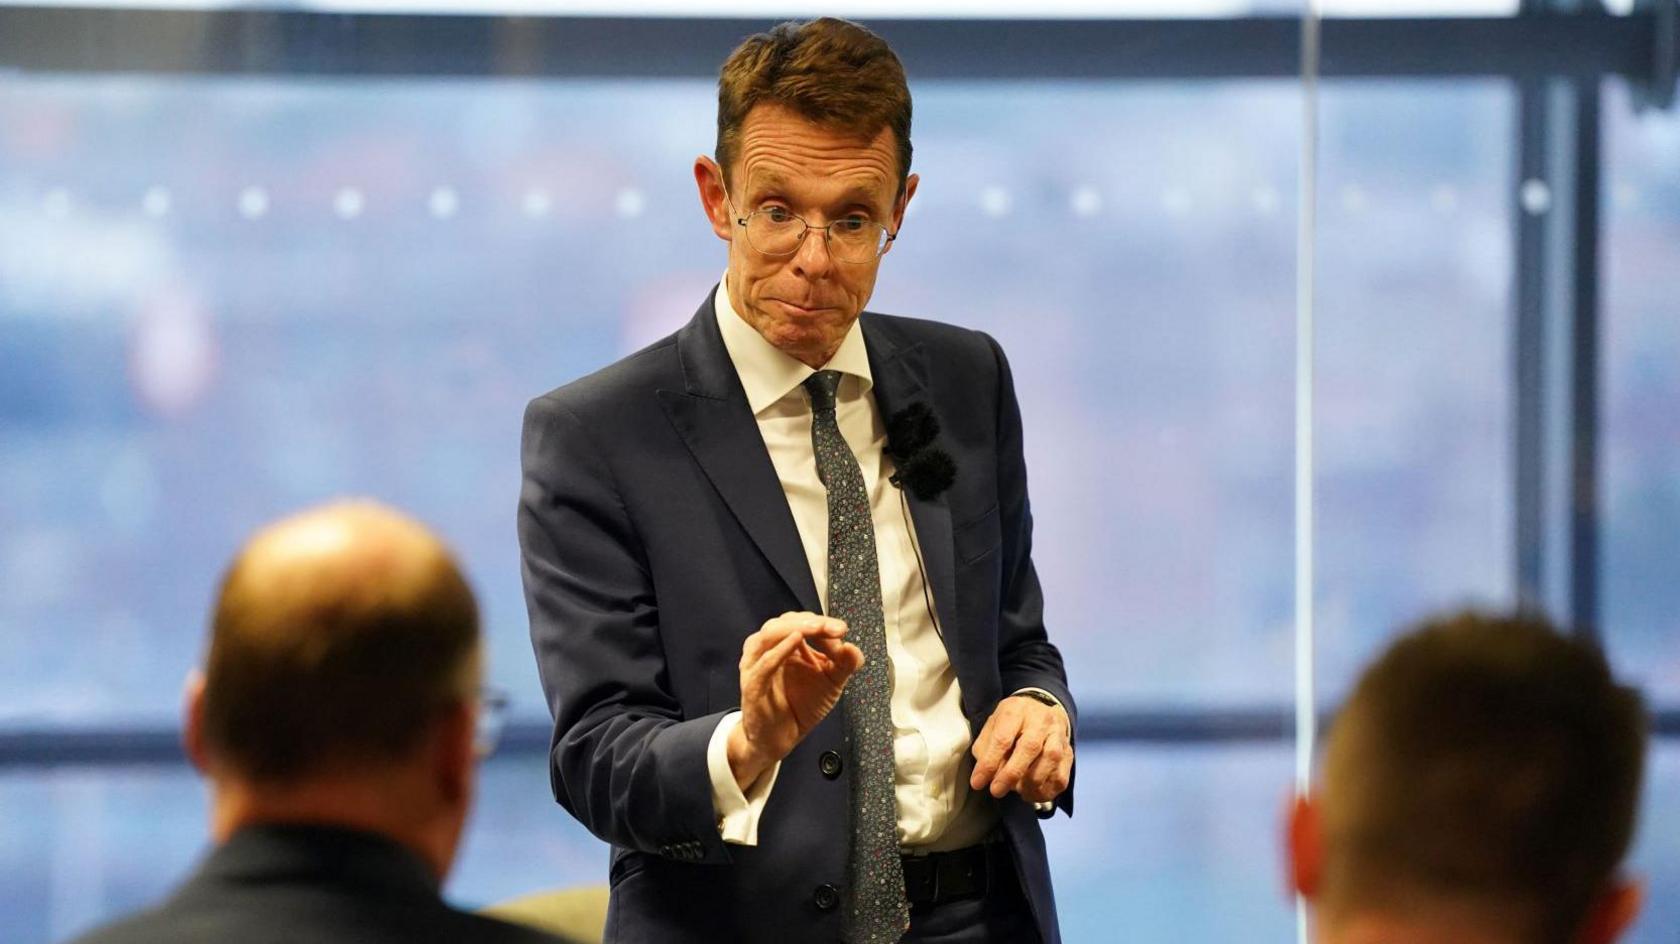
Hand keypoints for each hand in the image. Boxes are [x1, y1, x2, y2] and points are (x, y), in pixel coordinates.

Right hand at [727, 612, 864, 790]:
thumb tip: (853, 647)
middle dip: (811, 622)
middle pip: (784, 622)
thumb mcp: (831, 683)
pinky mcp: (753, 686)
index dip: (822, 622)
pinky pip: (763, 664)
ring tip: (816, 628)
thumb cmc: (801, 706)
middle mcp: (769, 650)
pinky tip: (796, 642)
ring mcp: (757, 666)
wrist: (780, 739)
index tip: (842, 629)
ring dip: (794, 628)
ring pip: (769, 635)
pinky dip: (779, 651)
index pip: (801, 622)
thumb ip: (845, 664)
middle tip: (834, 628)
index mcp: (787, 645)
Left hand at [969, 694, 1072, 803]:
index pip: (1003, 738)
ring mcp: (1058, 736)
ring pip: (1049, 762)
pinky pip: (1060, 778)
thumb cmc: (1011, 722)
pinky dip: (1044, 791)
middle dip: (1011, 774)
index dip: (989, 763)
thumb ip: (985, 749)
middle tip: (996, 791)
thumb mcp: (992, 726)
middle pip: (1030, 747)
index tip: (978, 782)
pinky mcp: (1069, 753)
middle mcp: (1041, 720)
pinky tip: (1031, 792)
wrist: (1041, 710)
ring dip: (1029, 783)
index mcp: (1016, 711)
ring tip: (1015, 790)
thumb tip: (984, 775)